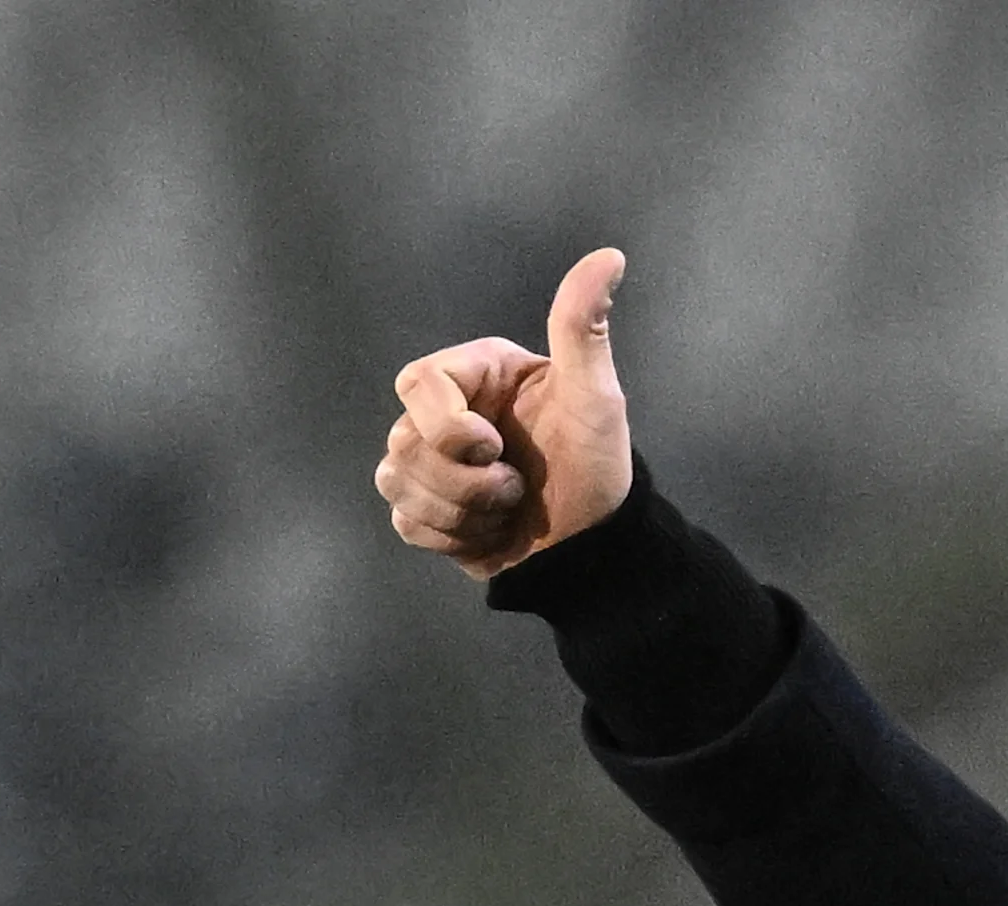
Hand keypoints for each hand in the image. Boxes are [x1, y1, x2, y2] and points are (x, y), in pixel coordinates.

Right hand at [376, 246, 634, 578]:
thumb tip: (611, 256)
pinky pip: (405, 522)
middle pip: (403, 439)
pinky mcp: (428, 508)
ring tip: (506, 510)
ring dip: (459, 510)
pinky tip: (489, 532)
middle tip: (515, 488)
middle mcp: (447, 412)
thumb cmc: (597, 466)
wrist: (594, 547)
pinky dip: (451, 536)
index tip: (494, 448)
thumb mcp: (595, 397)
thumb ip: (583, 327)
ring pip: (396, 481)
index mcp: (478, 375)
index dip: (447, 425)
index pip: (418, 383)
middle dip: (461, 479)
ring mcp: (432, 462)